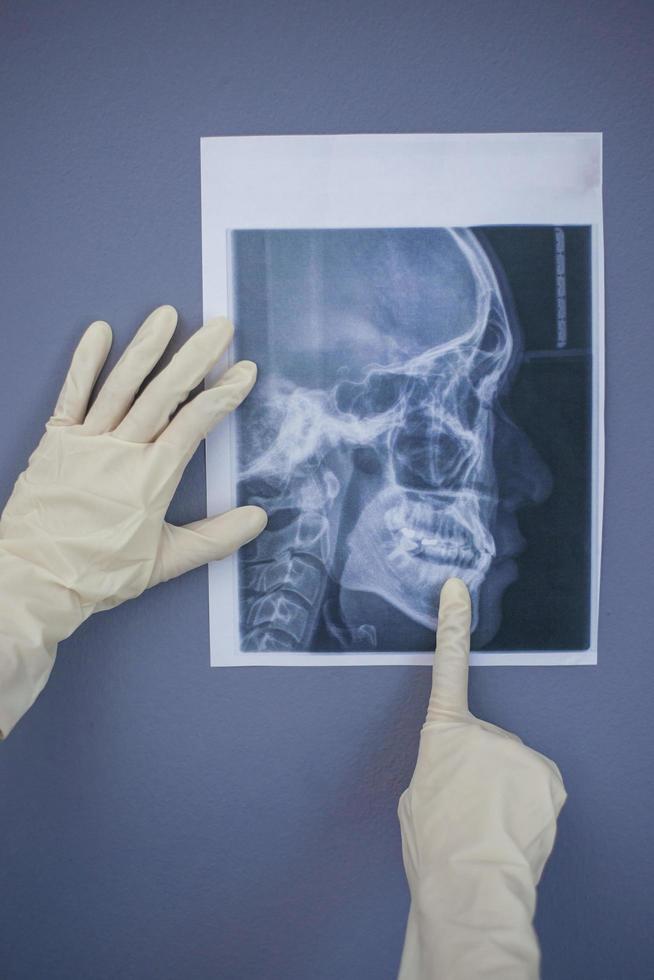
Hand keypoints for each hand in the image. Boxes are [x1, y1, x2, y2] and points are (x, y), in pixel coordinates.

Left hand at [0, 306, 265, 736]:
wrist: (35, 578)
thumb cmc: (100, 572)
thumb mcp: (165, 563)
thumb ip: (215, 539)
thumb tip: (258, 518)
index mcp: (151, 478)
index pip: (194, 424)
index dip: (222, 394)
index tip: (243, 370)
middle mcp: (121, 451)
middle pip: (164, 394)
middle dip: (195, 356)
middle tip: (219, 326)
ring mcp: (86, 441)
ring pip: (122, 386)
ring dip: (146, 347)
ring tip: (167, 314)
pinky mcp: (56, 440)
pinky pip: (72, 394)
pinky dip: (86, 362)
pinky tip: (99, 331)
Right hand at [397, 578, 565, 979]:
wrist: (470, 887)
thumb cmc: (432, 848)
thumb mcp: (416, 798)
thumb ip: (440, 766)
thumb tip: (461, 770)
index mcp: (442, 733)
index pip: (446, 665)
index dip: (451, 624)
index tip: (456, 587)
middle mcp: (486, 732)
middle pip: (486, 742)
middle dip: (480, 770)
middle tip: (468, 810)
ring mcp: (521, 752)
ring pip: (513, 766)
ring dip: (504, 790)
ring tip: (489, 825)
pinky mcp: (549, 777)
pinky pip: (536, 784)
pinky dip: (527, 803)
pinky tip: (512, 828)